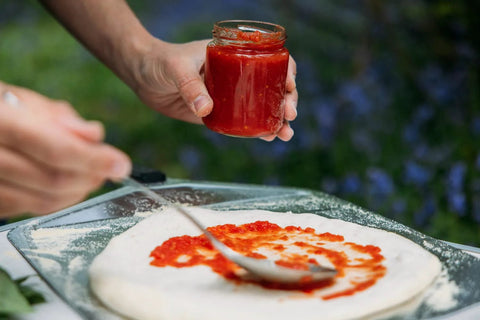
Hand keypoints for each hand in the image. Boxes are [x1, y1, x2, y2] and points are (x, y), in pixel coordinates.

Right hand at [0, 83, 130, 217]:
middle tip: (112, 168)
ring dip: (80, 190)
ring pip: (45, 201)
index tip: (121, 164)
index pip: (56, 149)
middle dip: (92, 176)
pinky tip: (73, 186)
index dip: (95, 160)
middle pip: (54, 180)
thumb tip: (94, 134)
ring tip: (95, 175)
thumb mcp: (25, 101)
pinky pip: (32, 210)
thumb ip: (60, 118)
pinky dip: (61, 200)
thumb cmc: (0, 111)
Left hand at [133, 39, 297, 140]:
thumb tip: (206, 109)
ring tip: (286, 134)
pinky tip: (268, 137)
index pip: (268, 58)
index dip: (285, 70)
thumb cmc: (160, 61)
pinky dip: (256, 130)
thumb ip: (191, 87)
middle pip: (271, 85)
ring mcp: (228, 94)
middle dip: (286, 100)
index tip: (289, 85)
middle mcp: (236, 74)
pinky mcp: (218, 112)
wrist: (142, 76)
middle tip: (289, 115)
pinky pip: (242, 121)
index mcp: (232, 54)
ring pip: (260, 106)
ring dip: (276, 119)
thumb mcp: (176, 69)